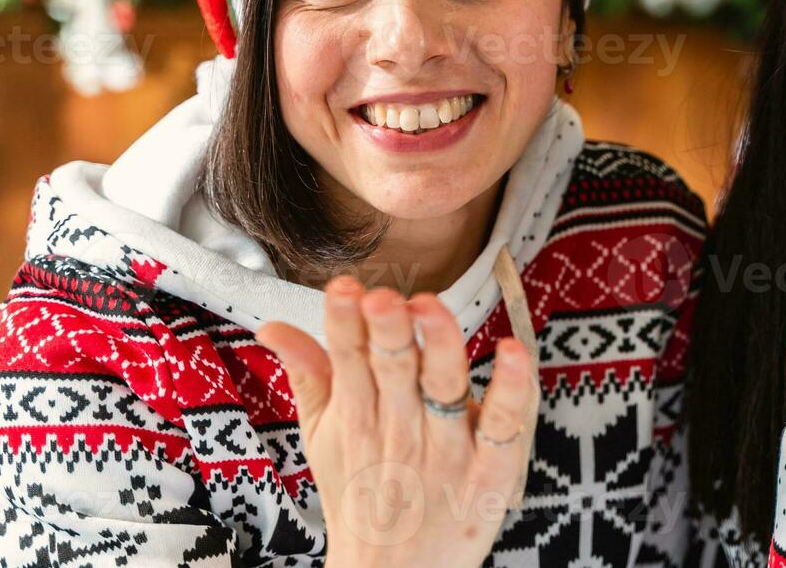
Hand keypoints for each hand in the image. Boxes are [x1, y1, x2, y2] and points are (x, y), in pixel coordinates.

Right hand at [255, 275, 534, 566]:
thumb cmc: (362, 496)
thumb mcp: (325, 438)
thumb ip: (309, 375)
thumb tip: (274, 325)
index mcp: (360, 417)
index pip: (348, 360)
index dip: (345, 323)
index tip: (343, 288)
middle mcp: (401, 430)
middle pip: (393, 371)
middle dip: (387, 333)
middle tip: (381, 299)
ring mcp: (447, 452)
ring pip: (443, 389)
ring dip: (438, 347)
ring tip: (428, 310)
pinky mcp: (490, 473)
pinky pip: (503, 427)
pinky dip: (509, 391)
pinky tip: (511, 353)